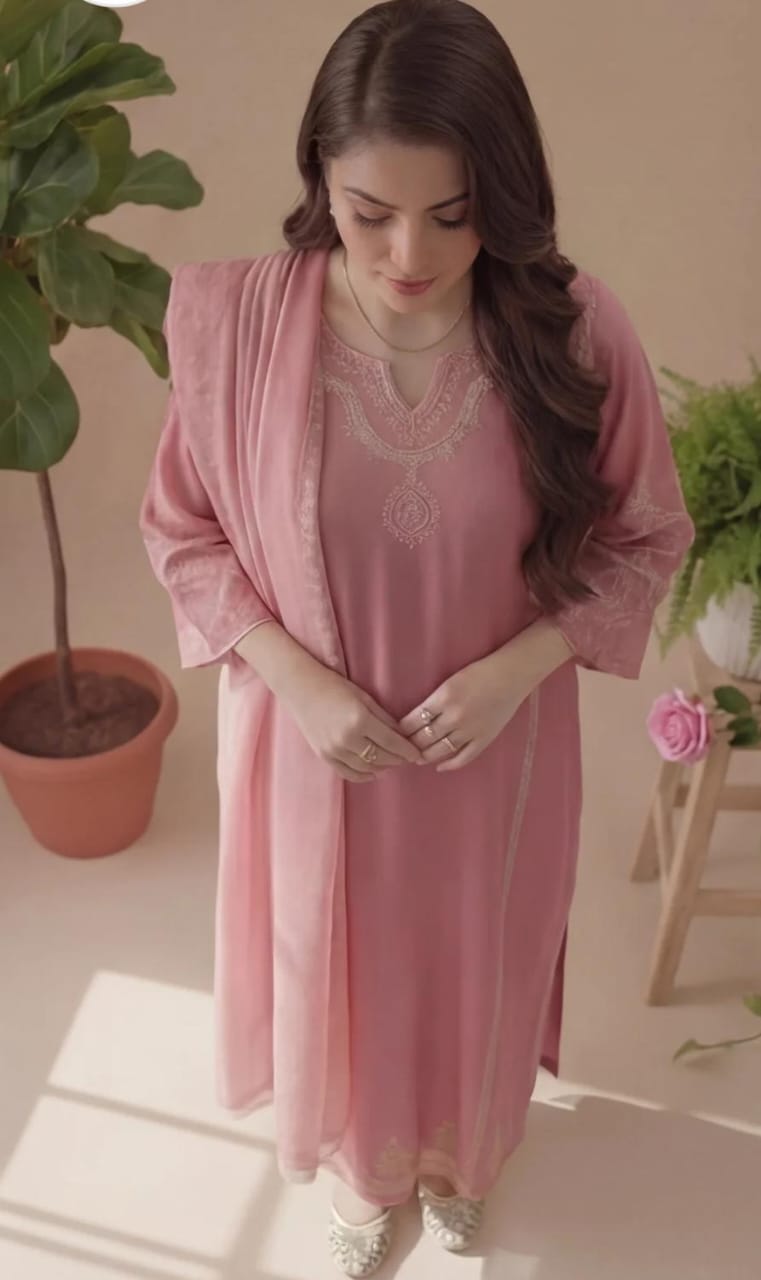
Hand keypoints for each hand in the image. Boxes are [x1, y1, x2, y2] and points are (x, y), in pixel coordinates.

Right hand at [282, 662, 424, 782]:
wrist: (300, 688)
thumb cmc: (334, 686)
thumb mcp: (364, 697)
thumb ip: (384, 718)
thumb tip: (403, 736)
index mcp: (360, 720)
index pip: (392, 742)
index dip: (407, 750)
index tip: (417, 753)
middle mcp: (347, 738)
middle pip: (382, 757)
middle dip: (398, 759)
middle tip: (407, 758)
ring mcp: (334, 750)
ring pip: (367, 768)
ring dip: (383, 767)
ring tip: (392, 763)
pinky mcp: (324, 756)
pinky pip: (349, 773)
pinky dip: (364, 775)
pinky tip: (375, 772)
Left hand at [398, 652, 533, 771]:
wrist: (511, 675)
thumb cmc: (480, 672)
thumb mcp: (450, 681)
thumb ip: (434, 700)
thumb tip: (416, 717)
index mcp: (443, 698)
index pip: (413, 722)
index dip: (400, 731)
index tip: (393, 734)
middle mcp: (454, 717)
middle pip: (423, 738)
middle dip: (408, 745)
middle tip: (399, 750)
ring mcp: (470, 731)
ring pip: (439, 751)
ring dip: (424, 756)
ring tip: (415, 758)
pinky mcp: (484, 739)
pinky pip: (463, 757)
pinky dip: (449, 765)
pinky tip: (439, 766)